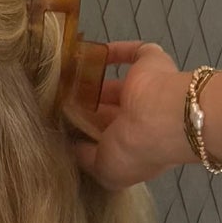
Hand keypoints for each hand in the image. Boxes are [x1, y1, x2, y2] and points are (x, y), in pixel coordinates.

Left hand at [68, 40, 192, 189]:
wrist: (163, 117)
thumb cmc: (136, 149)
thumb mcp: (106, 170)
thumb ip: (87, 159)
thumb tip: (74, 147)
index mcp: (137, 147)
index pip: (110, 140)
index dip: (89, 135)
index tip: (65, 128)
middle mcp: (144, 119)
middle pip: (110, 111)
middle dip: (87, 108)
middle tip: (57, 102)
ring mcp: (149, 91)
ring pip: (118, 85)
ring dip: (94, 82)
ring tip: (63, 80)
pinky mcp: (152, 63)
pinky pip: (133, 52)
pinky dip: (113, 52)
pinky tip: (86, 54)